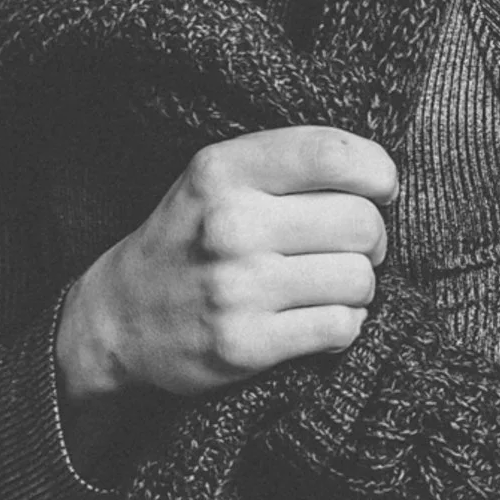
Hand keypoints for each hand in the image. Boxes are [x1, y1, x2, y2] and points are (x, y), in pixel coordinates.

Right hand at [56, 126, 397, 403]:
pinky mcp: (245, 345)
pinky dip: (343, 326)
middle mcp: (229, 224)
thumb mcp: (216, 178)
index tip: (378, 191)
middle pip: (361, 222)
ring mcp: (237, 288)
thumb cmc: (188, 239)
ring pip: (358, 279)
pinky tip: (318, 320)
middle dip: (372, 239)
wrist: (118, 319)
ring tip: (328, 287)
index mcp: (223, 170)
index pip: (333, 154)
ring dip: (358, 288)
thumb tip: (381, 180)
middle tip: (350, 249)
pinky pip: (340, 327)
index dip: (377, 173)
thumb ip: (287, 163)